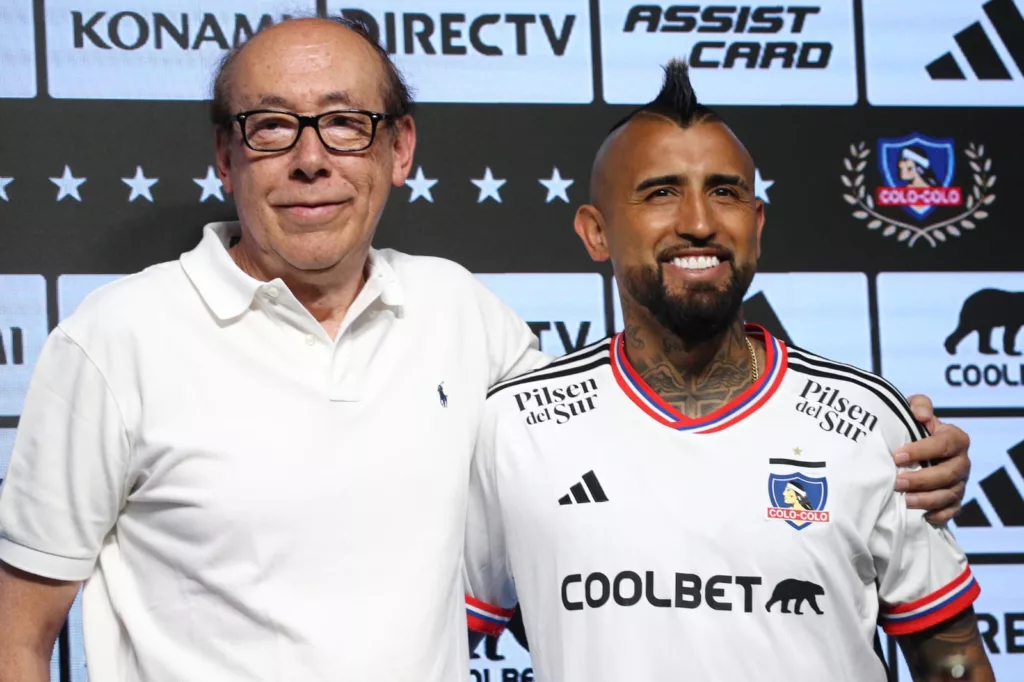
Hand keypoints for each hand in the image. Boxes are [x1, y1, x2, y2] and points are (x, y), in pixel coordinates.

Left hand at [893, 394, 969, 524]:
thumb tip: (922, 415)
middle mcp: (961, 462)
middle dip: (922, 479)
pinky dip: (938, 514)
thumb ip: (919, 405)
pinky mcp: (954, 500)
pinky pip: (951, 511)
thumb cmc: (912, 427)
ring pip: (949, 495)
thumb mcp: (913, 409)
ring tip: (904, 500)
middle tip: (897, 481)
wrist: (912, 447)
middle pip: (948, 474)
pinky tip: (922, 515)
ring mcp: (959, 482)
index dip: (922, 451)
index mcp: (955, 438)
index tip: (897, 456)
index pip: (944, 444)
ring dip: (927, 499)